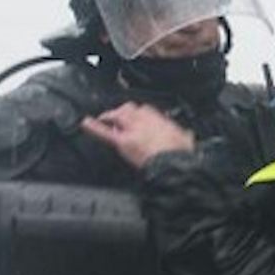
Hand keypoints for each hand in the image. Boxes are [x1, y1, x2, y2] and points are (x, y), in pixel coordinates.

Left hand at [82, 102, 196, 168]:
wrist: (174, 166)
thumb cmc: (181, 155)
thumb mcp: (186, 139)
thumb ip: (184, 135)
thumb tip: (188, 136)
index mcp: (160, 118)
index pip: (145, 109)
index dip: (140, 113)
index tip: (138, 116)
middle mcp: (144, 119)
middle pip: (130, 109)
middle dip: (124, 112)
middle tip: (119, 116)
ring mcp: (132, 129)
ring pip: (118, 116)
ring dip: (112, 117)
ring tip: (104, 118)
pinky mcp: (124, 142)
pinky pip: (106, 133)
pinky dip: (94, 127)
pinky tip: (86, 123)